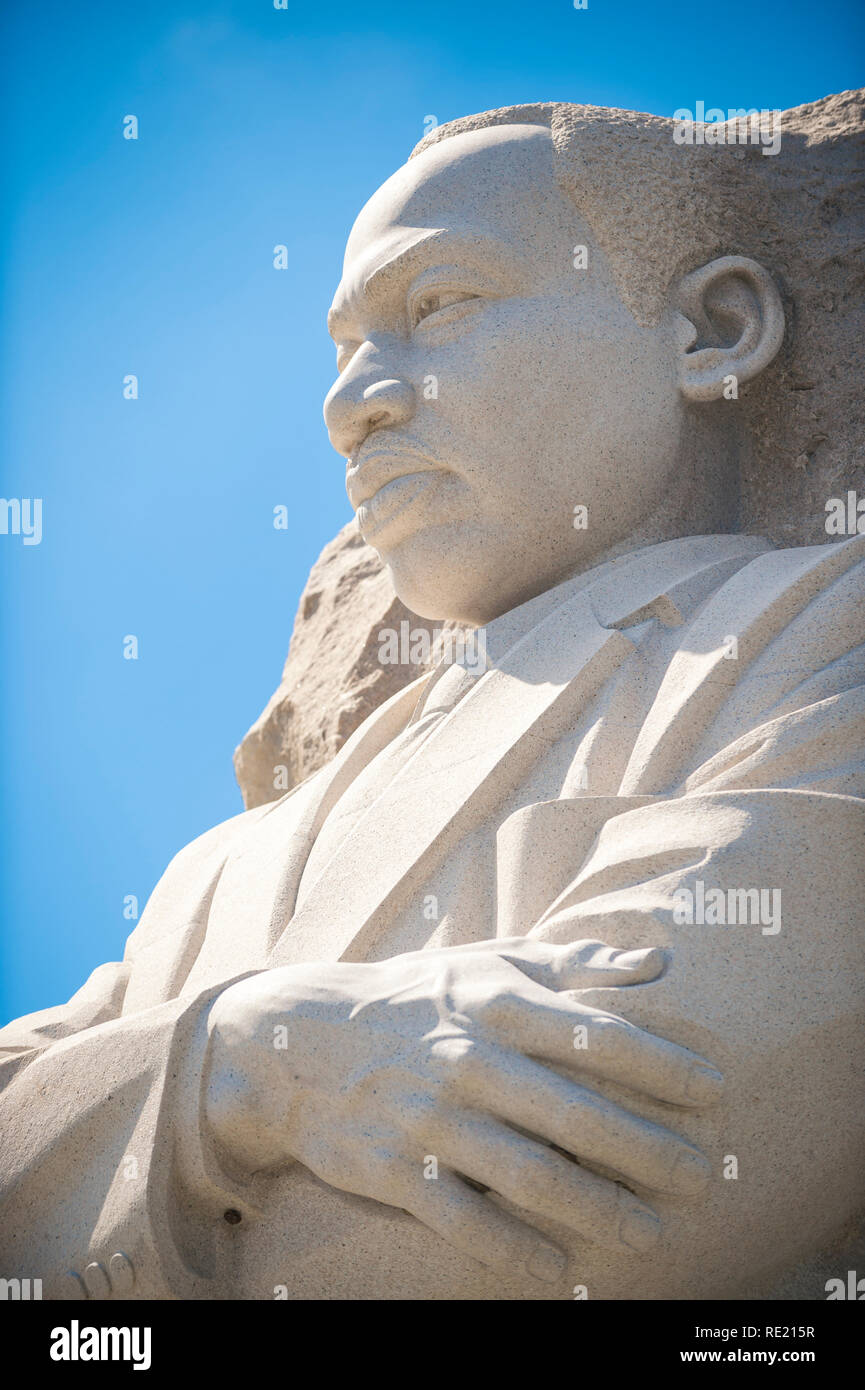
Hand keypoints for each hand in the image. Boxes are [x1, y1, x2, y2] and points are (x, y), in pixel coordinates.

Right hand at [204, 936, 722, 1285]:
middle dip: (645, 1149)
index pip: (594, 1033)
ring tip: (649, 1233)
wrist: (298, 1042)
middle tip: (700, 1177)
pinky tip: (558, 1265)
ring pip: (527, 1173)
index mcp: (494, 1002)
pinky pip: (463, 1219)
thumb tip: (656, 964)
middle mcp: (467, 1059)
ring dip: (596, 1207)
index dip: (660, 1063)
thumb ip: (571, 962)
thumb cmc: (413, 998)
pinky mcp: (392, 1169)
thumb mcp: (486, 962)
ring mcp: (429, 1117)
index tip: (713, 1089)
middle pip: (574, 1113)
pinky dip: (513, 1247)